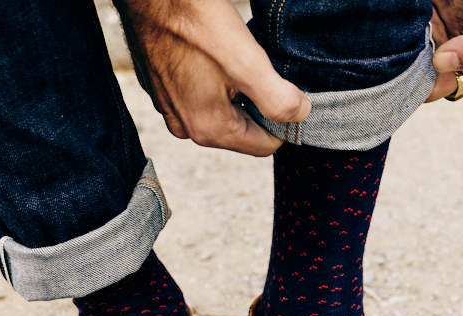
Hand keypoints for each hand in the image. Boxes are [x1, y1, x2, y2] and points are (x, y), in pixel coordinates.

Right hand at [115, 0, 310, 155]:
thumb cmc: (195, 23)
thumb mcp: (248, 64)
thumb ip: (279, 99)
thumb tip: (300, 114)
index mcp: (209, 129)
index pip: (264, 145)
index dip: (283, 120)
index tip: (285, 90)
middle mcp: (186, 126)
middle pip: (243, 130)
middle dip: (258, 104)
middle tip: (257, 67)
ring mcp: (170, 107)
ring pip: (223, 111)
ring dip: (237, 91)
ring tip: (234, 57)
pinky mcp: (162, 88)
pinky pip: (200, 95)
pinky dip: (214, 80)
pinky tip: (213, 53)